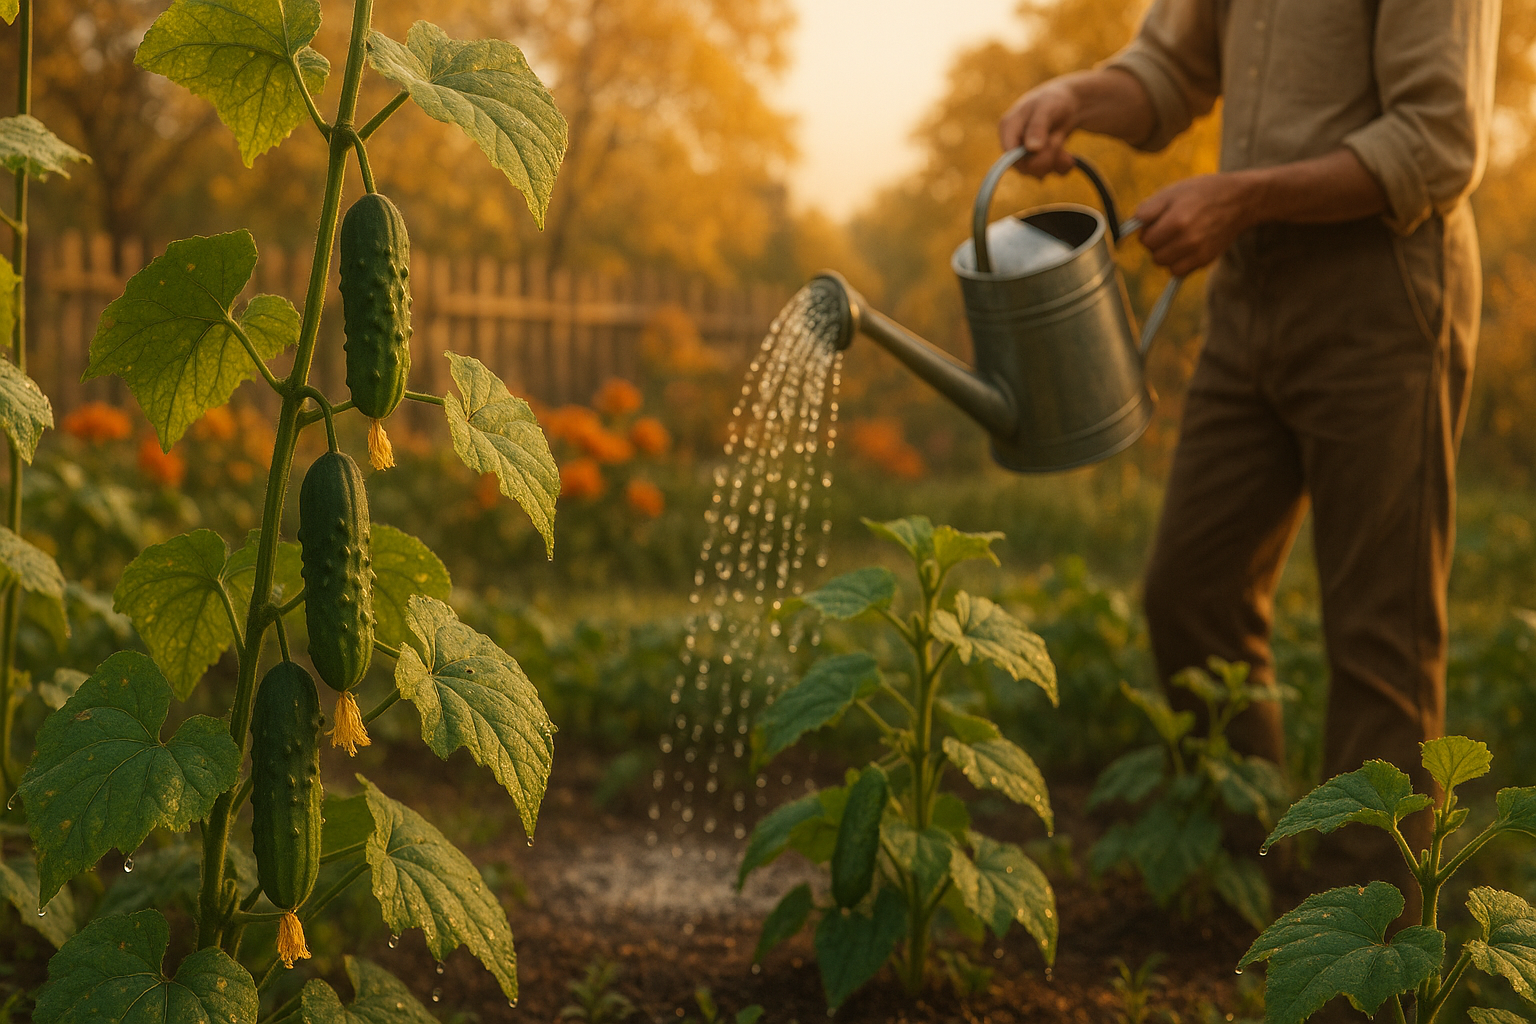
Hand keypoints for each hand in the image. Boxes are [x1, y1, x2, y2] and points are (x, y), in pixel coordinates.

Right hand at [997, 79, 1080, 177]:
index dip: (1027, 158)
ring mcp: (1025, 155)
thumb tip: (1032, 149)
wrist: (1070, 103)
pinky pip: (1051, 173)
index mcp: (1008, 127)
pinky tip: (1068, 155)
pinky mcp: (1038, 162)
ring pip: (1038, 172)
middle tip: (1058, 140)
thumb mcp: (1047, 108)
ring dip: (1056, 160)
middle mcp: (1013, 143)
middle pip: (1024, 167)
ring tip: (1062, 140)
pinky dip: (1063, 166)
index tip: (1043, 148)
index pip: (1008, 155)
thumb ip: (1037, 127)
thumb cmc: (1055, 100)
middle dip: (1046, 157)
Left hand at [1134, 173, 1257, 275]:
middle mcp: (1188, 240)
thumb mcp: (1172, 192)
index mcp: (1176, 221)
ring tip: (1177, 237)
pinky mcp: (1205, 260)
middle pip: (1154, 254)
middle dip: (1156, 243)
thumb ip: (1147, 211)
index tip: (1157, 222)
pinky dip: (1177, 263)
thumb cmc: (1201, 193)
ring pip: (1164, 265)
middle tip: (1168, 228)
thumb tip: (1127, 229)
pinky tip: (1185, 247)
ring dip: (1166, 254)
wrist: (1239, 200)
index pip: (1145, 240)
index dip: (1147, 231)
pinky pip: (1179, 272)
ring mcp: (1198, 252)